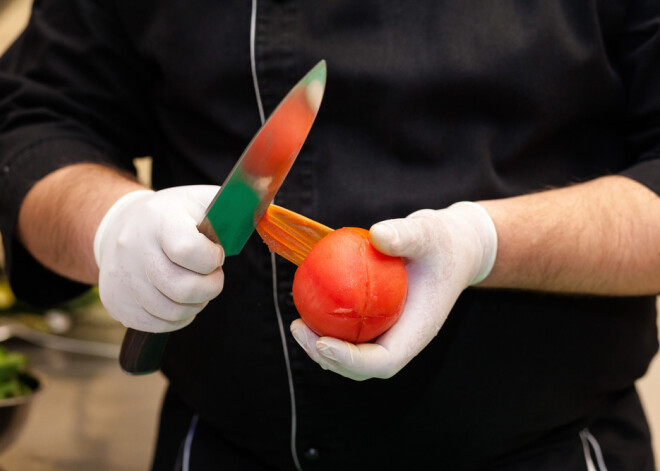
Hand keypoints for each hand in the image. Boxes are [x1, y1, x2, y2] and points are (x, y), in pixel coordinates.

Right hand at [94, 185, 224, 331]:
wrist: (120, 226)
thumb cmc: (174, 215)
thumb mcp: (201, 200)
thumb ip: (234, 207)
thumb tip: (266, 214)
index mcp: (159, 220)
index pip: (188, 251)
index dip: (211, 259)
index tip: (215, 253)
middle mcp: (133, 248)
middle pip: (183, 289)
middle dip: (210, 287)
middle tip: (212, 275)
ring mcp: (121, 278)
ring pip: (172, 312)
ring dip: (195, 304)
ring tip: (195, 284)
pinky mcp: (116, 302)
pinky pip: (158, 325)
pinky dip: (177, 317)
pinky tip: (177, 297)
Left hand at [290, 202, 496, 380]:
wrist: (454, 247)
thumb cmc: (444, 242)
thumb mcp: (430, 232)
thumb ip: (407, 234)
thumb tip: (377, 234)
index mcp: (417, 330)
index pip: (384, 361)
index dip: (351, 361)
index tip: (323, 342)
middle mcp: (402, 338)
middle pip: (362, 367)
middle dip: (328, 358)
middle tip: (299, 330)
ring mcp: (390, 332)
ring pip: (352, 353)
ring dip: (321, 347)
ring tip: (298, 325)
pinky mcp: (379, 321)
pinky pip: (349, 331)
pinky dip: (327, 325)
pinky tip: (307, 304)